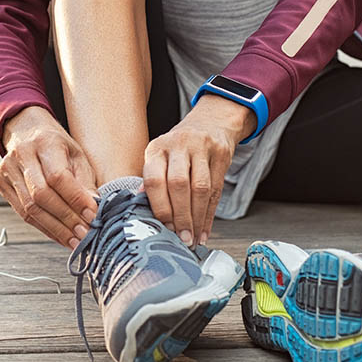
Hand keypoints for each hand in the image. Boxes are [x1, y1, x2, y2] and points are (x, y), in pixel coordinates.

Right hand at [0, 106, 98, 248]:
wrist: (26, 130)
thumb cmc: (57, 144)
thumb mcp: (76, 154)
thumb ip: (85, 181)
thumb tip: (95, 209)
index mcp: (44, 142)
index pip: (58, 176)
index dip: (75, 199)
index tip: (93, 216)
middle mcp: (22, 155)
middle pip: (41, 195)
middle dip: (66, 219)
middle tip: (85, 235)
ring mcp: (8, 170)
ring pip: (30, 208)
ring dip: (55, 229)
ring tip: (75, 241)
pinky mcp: (2, 184)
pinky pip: (23, 213)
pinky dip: (44, 227)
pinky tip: (60, 236)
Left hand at [142, 95, 254, 247]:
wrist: (210, 122)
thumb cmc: (180, 148)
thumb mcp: (161, 157)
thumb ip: (152, 181)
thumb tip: (140, 209)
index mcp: (157, 148)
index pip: (154, 179)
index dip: (160, 207)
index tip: (164, 228)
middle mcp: (178, 144)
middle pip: (179, 184)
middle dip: (180, 216)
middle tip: (182, 239)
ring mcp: (201, 147)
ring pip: (200, 188)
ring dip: (196, 218)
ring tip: (193, 238)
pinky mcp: (221, 153)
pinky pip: (216, 189)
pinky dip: (209, 215)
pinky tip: (204, 230)